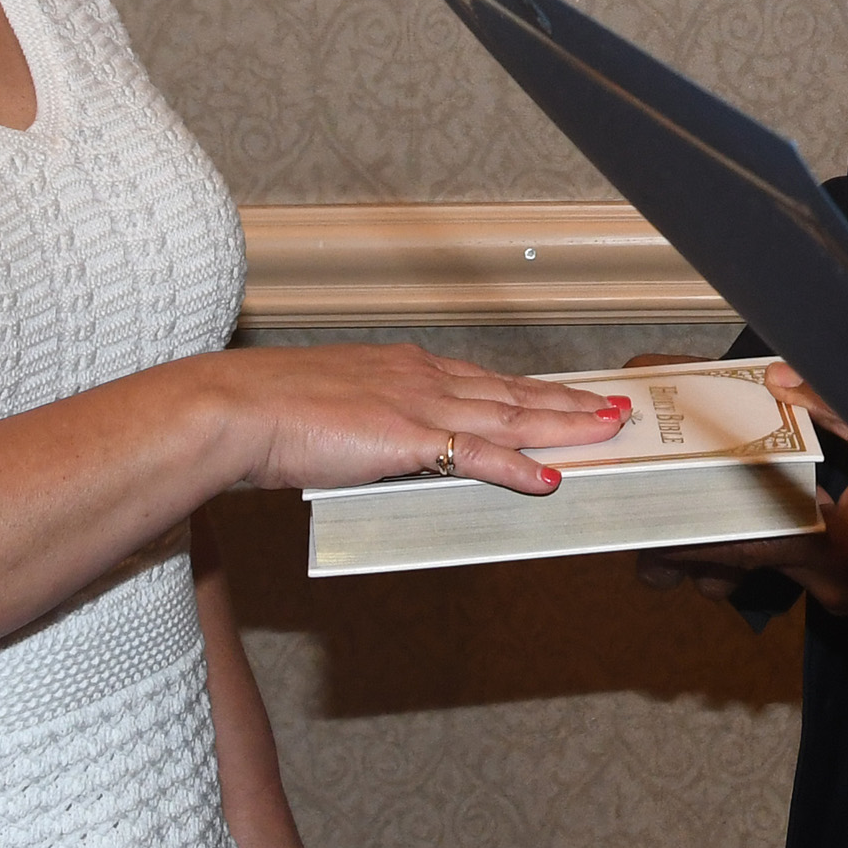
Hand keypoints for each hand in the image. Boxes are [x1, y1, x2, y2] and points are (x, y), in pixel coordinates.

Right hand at [215, 341, 624, 493]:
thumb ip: (369, 424)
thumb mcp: (332, 407)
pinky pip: (477, 455)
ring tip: (604, 431)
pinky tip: (549, 478)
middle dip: (568, 403)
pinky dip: (517, 468)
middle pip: (512, 393)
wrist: (236, 406)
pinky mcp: (408, 438)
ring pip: (510, 415)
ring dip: (563, 425)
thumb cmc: (268, 410)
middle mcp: (422, 378)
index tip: (566, 394)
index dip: (532, 389)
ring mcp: (419, 405)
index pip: (485, 380)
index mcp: (404, 368)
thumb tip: (380, 445)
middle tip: (612, 408)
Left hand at [633, 366, 847, 612]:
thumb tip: (779, 375)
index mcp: (845, 550)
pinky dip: (763, 554)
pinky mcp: (844, 595)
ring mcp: (838, 596)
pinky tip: (731, 535)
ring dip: (724, 560)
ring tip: (667, 550)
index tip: (655, 536)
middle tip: (642, 548)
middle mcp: (834, 584)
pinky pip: (791, 574)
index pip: (758, 546)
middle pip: (749, 569)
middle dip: (696, 557)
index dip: (702, 540)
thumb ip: (836, 410)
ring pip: (766, 579)